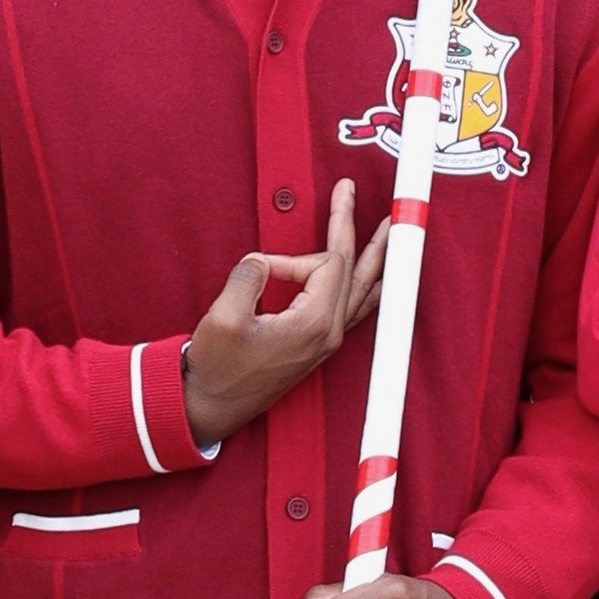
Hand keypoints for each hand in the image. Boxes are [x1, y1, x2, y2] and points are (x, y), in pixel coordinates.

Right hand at [179, 192, 385, 444]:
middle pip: (354, 270)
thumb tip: (262, 261)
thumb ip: (249, 275)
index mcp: (313, 323)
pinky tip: (369, 276)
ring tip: (386, 232)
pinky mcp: (318, 346)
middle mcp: (329, 332)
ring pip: (362, 290)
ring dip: (372, 257)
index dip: (294, 255)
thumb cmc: (218, 368)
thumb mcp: (224, 316)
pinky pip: (352, 308)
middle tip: (350, 192)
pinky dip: (364, 285)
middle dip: (354, 228)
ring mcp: (327, 341)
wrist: (212, 407)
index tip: (263, 266)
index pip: (326, 265)